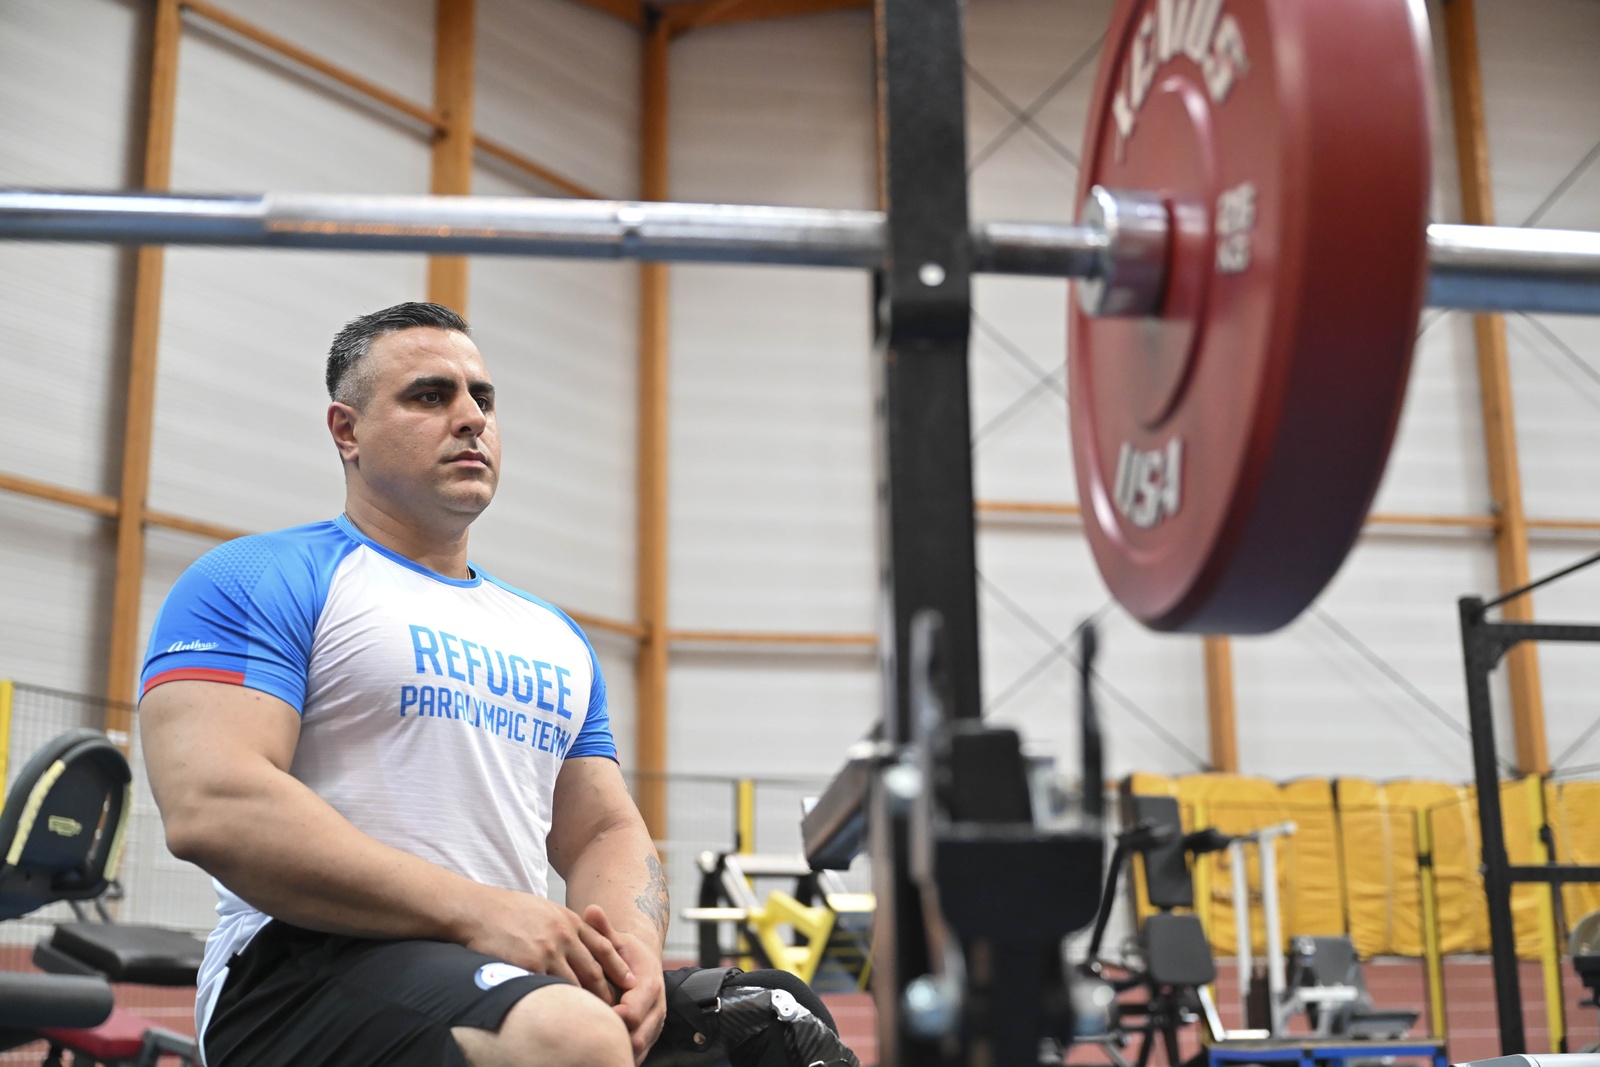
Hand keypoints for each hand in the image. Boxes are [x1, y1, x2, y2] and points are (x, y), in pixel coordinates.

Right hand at [459, 888, 636, 1003]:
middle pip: (593, 969)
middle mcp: (563, 935)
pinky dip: (558, 1003)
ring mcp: (547, 950)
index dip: (619, 967)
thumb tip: (578, 945)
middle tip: (617, 1008)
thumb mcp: (545, 911)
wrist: (478, 910)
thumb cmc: (508, 911)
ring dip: (584, 1002)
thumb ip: (564, 927)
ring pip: (574, 983)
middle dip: (606, 991)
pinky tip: (565, 1014)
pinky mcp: (529, 964)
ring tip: (594, 1017)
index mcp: (569, 921)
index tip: (631, 982)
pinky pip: (549, 989)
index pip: (603, 947)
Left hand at [585, 905, 665, 1064]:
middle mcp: (657, 1007)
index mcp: (649, 985)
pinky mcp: (649, 1036)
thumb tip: (591, 909)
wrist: (644, 963)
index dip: (611, 1020)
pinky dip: (620, 1056)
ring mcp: (654, 1025)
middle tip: (583, 1043)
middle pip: (637, 1037)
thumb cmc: (626, 952)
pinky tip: (599, 1056)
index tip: (587, 1021)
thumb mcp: (615, 939)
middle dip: (613, 1041)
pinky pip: (638, 1054)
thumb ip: (603, 928)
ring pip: (639, 1049)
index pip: (632, 1011)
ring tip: (589, 1053)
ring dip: (617, 1052)